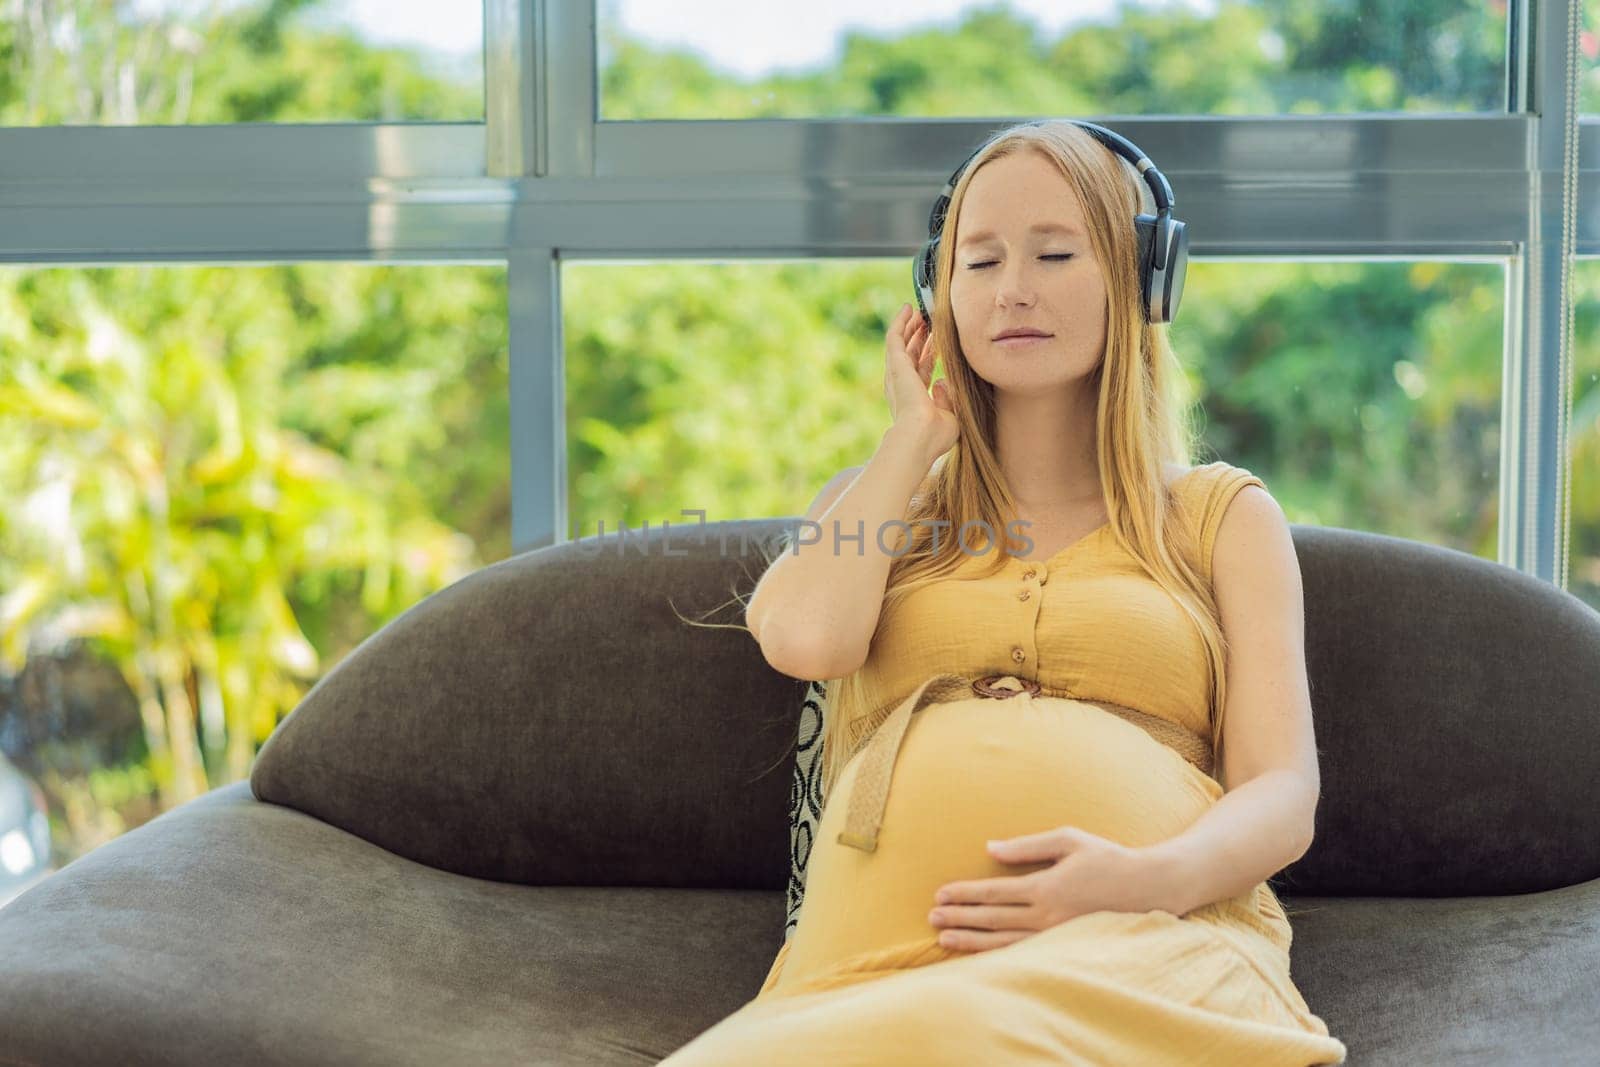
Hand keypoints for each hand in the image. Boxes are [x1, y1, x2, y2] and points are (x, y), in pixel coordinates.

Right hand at [883, 302, 958, 462]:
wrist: (920, 436)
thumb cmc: (936, 435)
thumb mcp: (949, 416)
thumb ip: (947, 400)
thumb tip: (941, 383)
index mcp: (914, 397)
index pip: (921, 370)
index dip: (929, 354)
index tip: (937, 341)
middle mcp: (902, 385)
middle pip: (910, 354)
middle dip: (918, 337)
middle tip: (927, 321)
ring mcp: (897, 374)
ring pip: (901, 343)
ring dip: (909, 326)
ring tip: (916, 311)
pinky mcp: (895, 365)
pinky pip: (895, 337)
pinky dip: (900, 322)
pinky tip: (908, 308)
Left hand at [927, 827, 1175, 953]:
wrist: (1149, 888)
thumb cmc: (1107, 858)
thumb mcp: (1068, 839)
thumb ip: (1028, 846)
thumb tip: (990, 848)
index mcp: (1046, 886)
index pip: (994, 892)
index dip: (964, 894)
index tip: (940, 895)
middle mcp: (1047, 915)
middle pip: (993, 919)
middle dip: (959, 919)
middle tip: (931, 919)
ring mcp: (1056, 934)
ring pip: (1004, 942)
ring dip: (971, 941)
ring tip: (944, 940)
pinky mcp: (1064, 946)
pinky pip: (1023, 954)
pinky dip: (997, 956)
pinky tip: (979, 954)